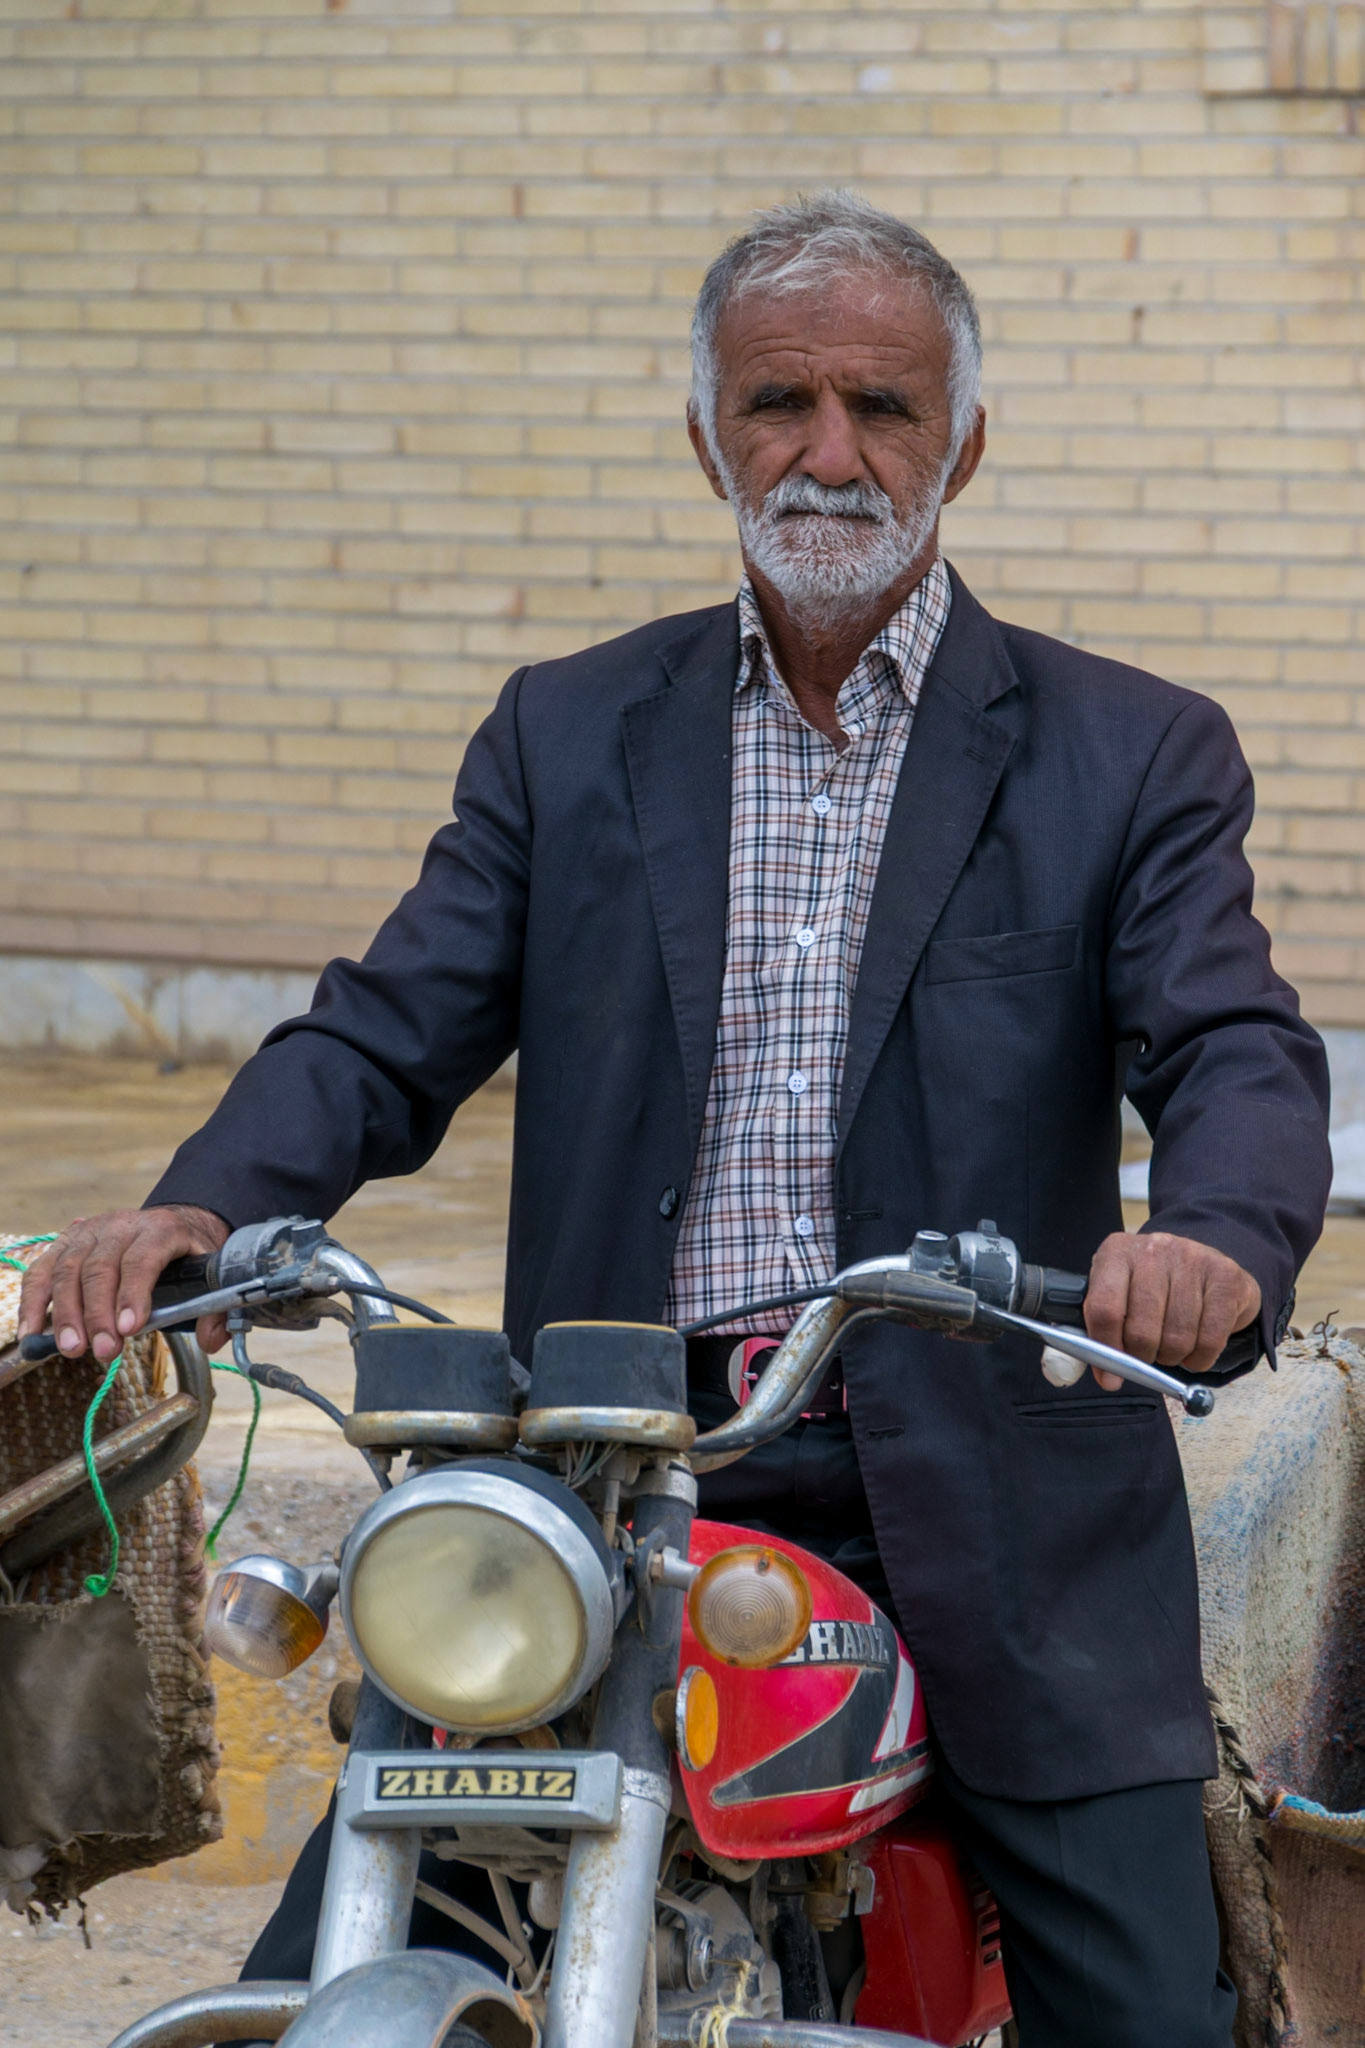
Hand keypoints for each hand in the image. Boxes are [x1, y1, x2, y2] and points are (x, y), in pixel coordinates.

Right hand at [17, 1205, 231, 1363]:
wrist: (173, 1220)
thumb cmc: (190, 1252)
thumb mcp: (214, 1270)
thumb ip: (216, 1307)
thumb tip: (211, 1341)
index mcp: (161, 1229)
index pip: (142, 1258)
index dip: (133, 1293)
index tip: (129, 1328)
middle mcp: (120, 1226)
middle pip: (100, 1268)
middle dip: (98, 1314)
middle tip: (103, 1351)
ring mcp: (88, 1233)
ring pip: (68, 1270)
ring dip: (65, 1313)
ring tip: (71, 1349)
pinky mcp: (65, 1244)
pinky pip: (41, 1272)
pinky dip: (33, 1302)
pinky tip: (32, 1333)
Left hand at [1084, 1231, 1260, 1390]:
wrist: (1206, 1266)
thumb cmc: (1155, 1287)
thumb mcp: (1121, 1296)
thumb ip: (1104, 1330)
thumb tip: (1107, 1377)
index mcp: (1116, 1253)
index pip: (1103, 1308)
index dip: (1106, 1348)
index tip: (1110, 1377)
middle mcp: (1153, 1249)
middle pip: (1141, 1330)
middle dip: (1143, 1357)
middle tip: (1147, 1355)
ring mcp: (1192, 1259)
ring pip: (1177, 1338)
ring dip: (1173, 1356)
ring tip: (1172, 1346)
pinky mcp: (1226, 1276)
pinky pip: (1211, 1339)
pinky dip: (1201, 1358)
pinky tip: (1196, 1348)